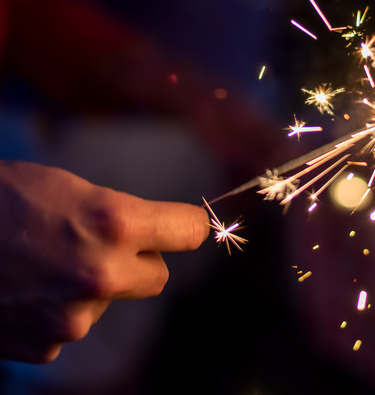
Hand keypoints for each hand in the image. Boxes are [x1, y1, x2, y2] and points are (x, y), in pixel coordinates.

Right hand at [0, 161, 208, 362]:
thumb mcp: (67, 188)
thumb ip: (120, 214)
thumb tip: (160, 233)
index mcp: (114, 223)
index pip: (191, 231)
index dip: (186, 226)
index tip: (183, 226)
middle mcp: (101, 274)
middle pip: (157, 277)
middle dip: (140, 262)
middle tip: (102, 244)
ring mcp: (72, 317)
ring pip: (108, 301)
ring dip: (91, 286)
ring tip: (42, 261)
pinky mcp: (45, 345)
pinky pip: (71, 326)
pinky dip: (56, 309)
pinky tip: (24, 287)